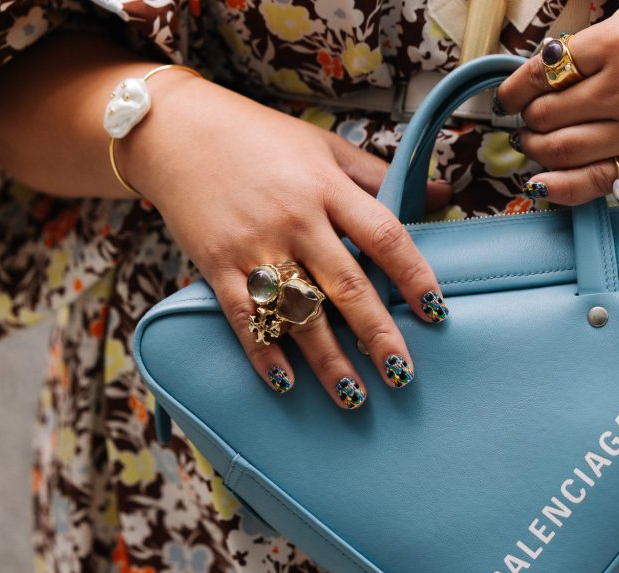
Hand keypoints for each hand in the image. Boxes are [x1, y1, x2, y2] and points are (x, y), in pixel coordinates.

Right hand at [123, 74, 451, 407]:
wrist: (175, 129)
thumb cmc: (260, 138)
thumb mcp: (325, 147)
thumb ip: (380, 177)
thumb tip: (443, 195)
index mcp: (327, 187)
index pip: (384, 236)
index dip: (414, 276)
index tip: (436, 311)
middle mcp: (294, 218)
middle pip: (346, 284)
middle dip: (377, 334)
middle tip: (402, 374)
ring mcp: (253, 243)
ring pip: (298, 310)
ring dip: (327, 358)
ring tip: (353, 396)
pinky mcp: (216, 263)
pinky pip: (243, 315)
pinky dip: (264, 350)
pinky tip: (286, 382)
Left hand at [497, 0, 618, 204]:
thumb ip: (595, 35)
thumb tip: (550, 60)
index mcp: (616, 43)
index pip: (541, 72)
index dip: (515, 88)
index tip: (510, 94)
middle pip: (545, 116)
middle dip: (528, 118)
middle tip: (529, 116)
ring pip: (561, 151)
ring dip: (538, 149)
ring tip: (539, 141)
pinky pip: (595, 183)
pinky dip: (560, 187)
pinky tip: (542, 183)